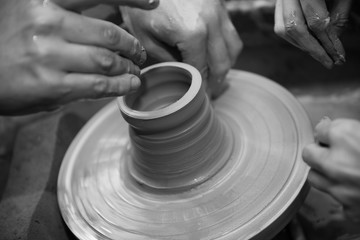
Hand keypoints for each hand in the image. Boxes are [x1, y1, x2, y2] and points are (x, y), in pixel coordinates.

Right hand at [0, 0, 157, 114]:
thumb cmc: (9, 41)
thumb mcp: (31, 12)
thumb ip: (68, 13)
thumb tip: (111, 19)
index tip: (153, 2)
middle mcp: (46, 23)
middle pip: (110, 34)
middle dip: (132, 45)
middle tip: (139, 53)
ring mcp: (49, 56)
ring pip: (108, 61)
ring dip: (129, 67)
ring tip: (135, 70)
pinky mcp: (53, 87)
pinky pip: (99, 85)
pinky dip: (121, 86)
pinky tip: (129, 85)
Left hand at [120, 0, 242, 97]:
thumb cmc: (141, 4)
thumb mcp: (145, 38)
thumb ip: (167, 60)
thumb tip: (183, 74)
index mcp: (193, 34)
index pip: (202, 70)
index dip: (202, 88)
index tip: (200, 98)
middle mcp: (212, 22)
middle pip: (223, 63)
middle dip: (217, 81)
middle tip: (210, 92)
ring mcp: (218, 10)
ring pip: (233, 47)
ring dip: (225, 64)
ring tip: (214, 74)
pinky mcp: (219, 2)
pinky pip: (230, 30)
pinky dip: (226, 46)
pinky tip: (215, 53)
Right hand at [274, 0, 352, 68]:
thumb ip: (339, 13)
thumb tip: (334, 40)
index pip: (316, 21)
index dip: (328, 42)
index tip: (339, 56)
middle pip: (295, 28)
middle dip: (313, 49)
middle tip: (329, 62)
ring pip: (284, 29)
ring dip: (302, 46)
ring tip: (319, 54)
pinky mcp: (279, 3)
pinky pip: (280, 26)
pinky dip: (294, 38)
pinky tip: (308, 44)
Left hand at [303, 117, 359, 221]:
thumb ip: (350, 131)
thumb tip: (327, 129)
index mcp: (346, 136)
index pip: (321, 128)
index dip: (330, 133)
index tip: (335, 136)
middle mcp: (337, 162)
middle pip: (308, 153)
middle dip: (319, 153)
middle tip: (334, 155)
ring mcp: (340, 188)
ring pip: (314, 178)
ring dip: (325, 175)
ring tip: (345, 174)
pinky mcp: (349, 210)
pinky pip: (335, 202)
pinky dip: (343, 198)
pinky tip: (354, 192)